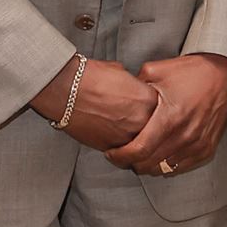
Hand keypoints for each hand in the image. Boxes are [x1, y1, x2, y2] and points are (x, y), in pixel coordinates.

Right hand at [31, 55, 156, 149]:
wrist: (65, 90)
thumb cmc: (89, 77)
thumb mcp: (121, 73)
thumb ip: (134, 86)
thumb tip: (134, 89)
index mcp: (149, 99)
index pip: (161, 111)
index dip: (153, 111)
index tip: (147, 111)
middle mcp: (143, 119)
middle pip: (154, 131)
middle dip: (147, 129)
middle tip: (138, 126)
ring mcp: (128, 135)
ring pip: (140, 145)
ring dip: (135, 142)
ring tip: (126, 136)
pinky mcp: (112, 147)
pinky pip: (123, 153)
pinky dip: (120, 149)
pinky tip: (113, 140)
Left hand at [106, 52, 226, 175]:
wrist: (222, 73)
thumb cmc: (191, 72)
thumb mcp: (155, 72)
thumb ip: (133, 89)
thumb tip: (117, 99)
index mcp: (170, 118)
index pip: (139, 150)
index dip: (120, 157)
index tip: (111, 153)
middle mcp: (185, 135)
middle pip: (149, 164)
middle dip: (130, 162)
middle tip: (122, 154)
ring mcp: (198, 144)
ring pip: (163, 169)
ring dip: (148, 165)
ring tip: (140, 154)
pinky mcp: (207, 148)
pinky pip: (180, 167)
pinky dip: (166, 165)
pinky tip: (159, 154)